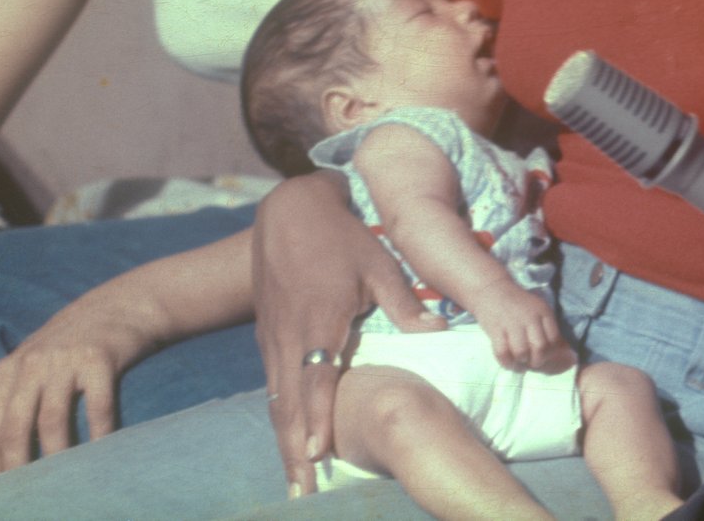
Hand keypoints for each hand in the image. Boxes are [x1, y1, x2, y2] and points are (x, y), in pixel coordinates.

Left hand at [0, 291, 161, 475]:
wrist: (121, 306)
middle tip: (27, 495)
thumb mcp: (31, 372)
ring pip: (53, 420)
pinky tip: (102, 451)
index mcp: (9, 369)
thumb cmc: (71, 350)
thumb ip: (4, 412)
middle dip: (18, 467)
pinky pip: (98, 407)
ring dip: (58, 456)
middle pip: (16, 426)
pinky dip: (100, 434)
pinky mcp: (101, 358)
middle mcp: (33, 362)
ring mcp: (67, 358)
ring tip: (64, 480)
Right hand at [253, 174, 442, 495]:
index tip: (318, 454)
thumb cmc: (341, 239)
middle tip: (303, 491)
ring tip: (295, 476)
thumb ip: (404, 305)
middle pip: (288, 405)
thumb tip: (437, 335)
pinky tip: (288, 435)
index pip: (315, 380)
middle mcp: (290, 337)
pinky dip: (280, 414)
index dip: (316, 418)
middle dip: (294, 451)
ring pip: (276, 399)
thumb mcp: (378, 265)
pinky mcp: (267, 334)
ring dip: (284, 439)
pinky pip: (271, 383)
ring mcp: (273, 337)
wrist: (289, 212)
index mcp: (319, 322)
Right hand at [470, 283, 571, 373]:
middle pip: (540, 348)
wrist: (492, 288)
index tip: (545, 357)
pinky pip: (502, 353)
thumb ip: (547, 328)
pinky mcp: (495, 329)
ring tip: (519, 363)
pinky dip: (506, 363)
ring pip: (521, 353)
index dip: (551, 354)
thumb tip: (564, 353)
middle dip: (537, 361)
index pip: (554, 340)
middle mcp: (530, 318)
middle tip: (532, 363)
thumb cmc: (517, 303)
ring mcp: (512, 324)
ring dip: (521, 364)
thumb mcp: (537, 309)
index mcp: (543, 312)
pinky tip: (508, 362)